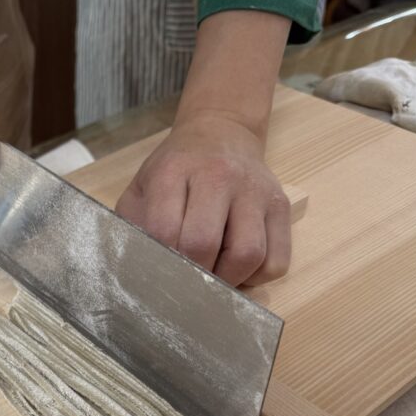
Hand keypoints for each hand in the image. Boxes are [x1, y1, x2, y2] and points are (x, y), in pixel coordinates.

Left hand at [116, 113, 290, 286]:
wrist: (221, 132)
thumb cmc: (176, 170)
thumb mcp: (143, 186)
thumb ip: (134, 223)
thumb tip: (137, 270)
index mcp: (174, 171)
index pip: (164, 230)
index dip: (160, 263)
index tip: (158, 277)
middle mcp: (219, 176)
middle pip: (205, 244)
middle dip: (192, 275)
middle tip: (186, 283)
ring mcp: (255, 191)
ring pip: (248, 255)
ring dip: (227, 279)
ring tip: (213, 277)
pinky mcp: (282, 207)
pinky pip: (275, 261)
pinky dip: (256, 277)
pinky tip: (237, 267)